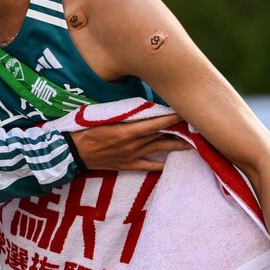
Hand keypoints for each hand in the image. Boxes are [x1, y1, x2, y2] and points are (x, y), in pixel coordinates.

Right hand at [67, 113, 190, 171]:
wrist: (73, 152)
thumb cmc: (86, 129)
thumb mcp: (104, 116)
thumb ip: (124, 111)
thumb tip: (141, 103)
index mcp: (128, 130)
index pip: (157, 122)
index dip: (173, 117)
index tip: (186, 111)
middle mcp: (134, 144)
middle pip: (162, 134)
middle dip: (179, 129)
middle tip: (196, 124)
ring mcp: (133, 156)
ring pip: (160, 149)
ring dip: (176, 144)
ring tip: (192, 141)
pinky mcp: (129, 165)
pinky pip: (150, 166)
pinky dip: (162, 164)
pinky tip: (174, 161)